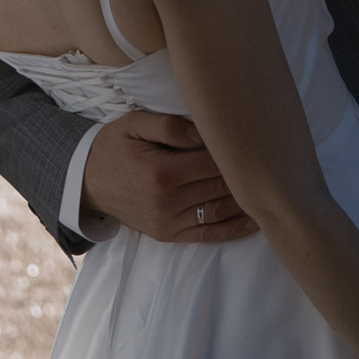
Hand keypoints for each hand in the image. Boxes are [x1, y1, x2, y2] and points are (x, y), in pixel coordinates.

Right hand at [79, 105, 256, 243]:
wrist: (86, 182)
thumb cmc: (114, 146)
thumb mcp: (134, 124)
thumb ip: (170, 125)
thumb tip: (204, 132)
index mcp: (162, 172)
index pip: (214, 160)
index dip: (236, 150)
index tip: (254, 140)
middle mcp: (168, 201)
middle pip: (221, 185)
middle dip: (247, 173)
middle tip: (271, 160)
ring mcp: (168, 222)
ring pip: (220, 211)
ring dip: (247, 201)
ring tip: (271, 188)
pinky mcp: (168, 235)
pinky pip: (208, 235)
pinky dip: (234, 229)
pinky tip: (255, 221)